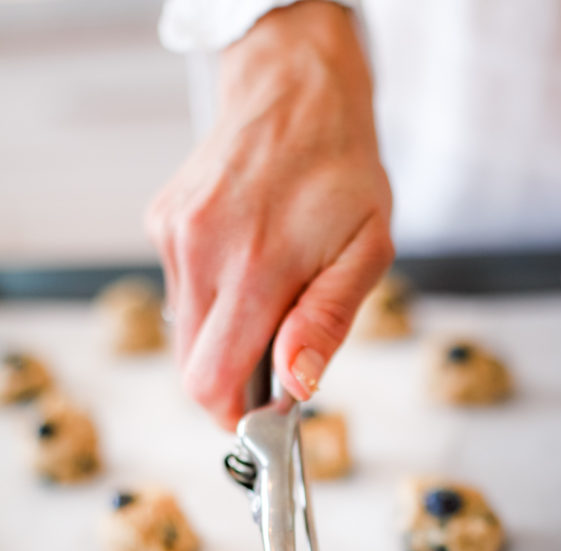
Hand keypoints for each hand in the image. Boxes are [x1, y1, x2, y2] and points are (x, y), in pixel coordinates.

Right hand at [146, 1, 392, 429]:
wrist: (296, 92)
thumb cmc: (341, 172)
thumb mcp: (365, 252)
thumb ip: (326, 322)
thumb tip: (296, 384)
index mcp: (256, 267)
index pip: (213, 383)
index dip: (237, 414)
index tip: (265, 412)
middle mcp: (202, 252)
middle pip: (191, 368)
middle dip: (232, 380)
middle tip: (276, 353)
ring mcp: (174, 236)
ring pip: (183, 333)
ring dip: (224, 334)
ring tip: (268, 289)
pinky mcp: (162, 223)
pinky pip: (179, 292)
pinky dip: (212, 296)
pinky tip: (245, 258)